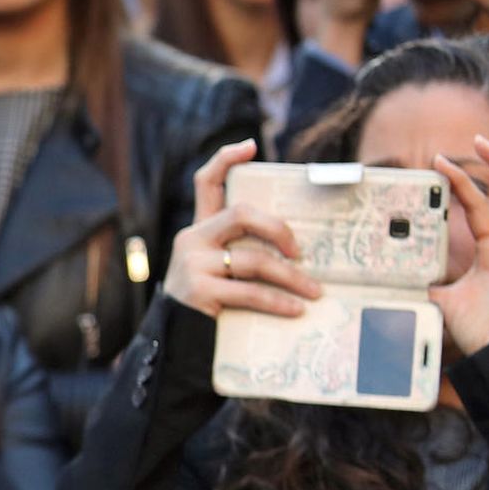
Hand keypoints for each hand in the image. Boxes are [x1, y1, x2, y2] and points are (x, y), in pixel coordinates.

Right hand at [161, 139, 321, 317]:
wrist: (173, 344)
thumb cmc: (206, 307)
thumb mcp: (216, 272)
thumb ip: (239, 255)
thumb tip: (294, 256)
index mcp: (198, 231)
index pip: (206, 182)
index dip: (225, 159)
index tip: (250, 146)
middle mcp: (191, 240)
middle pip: (241, 214)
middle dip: (279, 229)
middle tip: (300, 251)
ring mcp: (193, 264)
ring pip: (253, 259)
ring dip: (291, 277)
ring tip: (315, 292)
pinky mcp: (199, 290)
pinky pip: (250, 292)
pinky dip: (278, 301)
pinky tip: (296, 310)